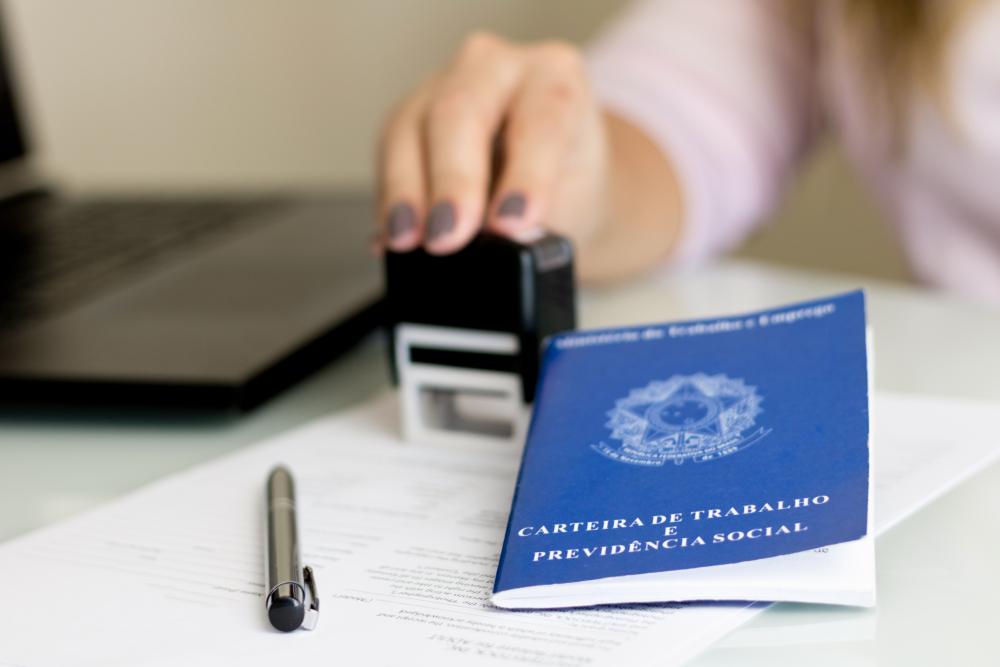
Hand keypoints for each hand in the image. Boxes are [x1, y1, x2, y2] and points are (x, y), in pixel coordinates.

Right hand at [376, 32, 608, 255]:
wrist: (552, 185)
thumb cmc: (567, 187)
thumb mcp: (573, 205)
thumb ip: (540, 222)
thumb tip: (501, 247)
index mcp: (556, 76)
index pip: (541, 119)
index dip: (526, 174)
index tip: (511, 223)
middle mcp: (497, 67)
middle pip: (462, 112)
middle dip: (453, 180)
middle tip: (449, 236)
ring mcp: (444, 85)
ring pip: (412, 128)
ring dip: (407, 190)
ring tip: (409, 239)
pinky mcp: (409, 116)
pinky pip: (390, 151)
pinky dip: (391, 198)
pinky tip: (395, 234)